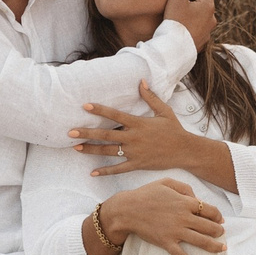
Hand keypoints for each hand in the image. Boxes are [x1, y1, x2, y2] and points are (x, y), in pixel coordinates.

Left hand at [72, 82, 212, 175]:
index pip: (115, 115)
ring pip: (108, 152)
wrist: (185, 150)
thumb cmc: (175, 129)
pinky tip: (93, 173)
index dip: (100, 110)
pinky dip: (105, 171)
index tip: (85, 106)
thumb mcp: (164, 111)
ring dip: (91, 150)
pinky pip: (118, 169)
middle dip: (87, 133)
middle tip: (70, 131)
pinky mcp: (138, 164)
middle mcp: (134, 138)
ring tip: (75, 147)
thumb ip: (150, 97)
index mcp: (139, 123)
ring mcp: (135, 153)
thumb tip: (141, 81)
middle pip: (106, 135)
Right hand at [99, 179, 225, 254]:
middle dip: (219, 231)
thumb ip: (185, 188)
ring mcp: (175, 232)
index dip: (218, 215)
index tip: (219, 219)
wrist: (126, 210)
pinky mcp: (166, 243)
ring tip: (222, 249)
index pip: (210, 210)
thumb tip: (197, 199)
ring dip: (215, 246)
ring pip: (201, 241)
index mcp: (185, 202)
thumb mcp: (166, 182)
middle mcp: (183, 217)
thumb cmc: (146, 194)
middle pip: (209, 226)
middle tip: (221, 233)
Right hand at [165, 0, 214, 48]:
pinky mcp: (202, 41)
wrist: (174, 50)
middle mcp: (211, 18)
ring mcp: (208, 31)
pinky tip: (188, 24)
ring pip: (205, 16)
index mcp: (208, 6)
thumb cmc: (176, 22)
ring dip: (198, 10)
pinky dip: (195, 23)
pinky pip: (200, 28)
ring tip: (189, 7)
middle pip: (207, 1)